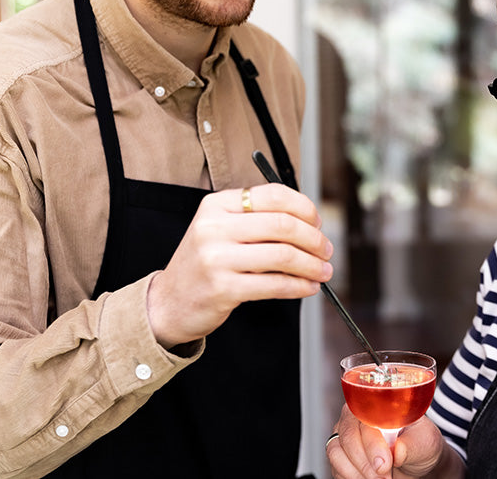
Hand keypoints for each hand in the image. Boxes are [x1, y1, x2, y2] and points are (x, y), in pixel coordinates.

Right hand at [147, 183, 332, 347]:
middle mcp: (214, 227)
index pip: (274, 195)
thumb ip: (258, 221)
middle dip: (314, 239)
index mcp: (217, 205)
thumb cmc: (206, 264)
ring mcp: (216, 258)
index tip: (318, 223)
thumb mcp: (222, 230)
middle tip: (326, 250)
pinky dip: (299, 286)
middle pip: (283, 224)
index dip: (305, 208)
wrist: (169, 302)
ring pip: (283, 255)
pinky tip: (309, 287)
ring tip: (324, 271)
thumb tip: (312, 225)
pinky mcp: (223, 288)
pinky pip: (275, 284)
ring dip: (312, 265)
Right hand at [328, 405, 454, 478]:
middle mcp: (354, 418)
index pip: (364, 419)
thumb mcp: (424, 441)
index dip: (372, 443)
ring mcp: (344, 437)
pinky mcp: (340, 457)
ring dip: (357, 472)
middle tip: (384, 477)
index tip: (385, 463)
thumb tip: (397, 450)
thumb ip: (411, 445)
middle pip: (347, 437)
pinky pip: (336, 468)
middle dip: (365, 462)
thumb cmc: (419, 443)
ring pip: (336, 453)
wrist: (416, 462)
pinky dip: (350, 478)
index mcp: (375, 405)